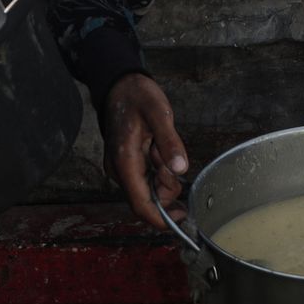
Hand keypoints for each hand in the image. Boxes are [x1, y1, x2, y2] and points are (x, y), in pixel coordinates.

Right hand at [102, 73, 187, 227]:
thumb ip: (169, 142)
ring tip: (160, 145)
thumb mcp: (158, 113)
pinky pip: (148, 177)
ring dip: (163, 174)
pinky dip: (158, 168)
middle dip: (167, 186)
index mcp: (125, 162)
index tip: (184, 220)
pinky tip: (157, 147)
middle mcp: (120, 171)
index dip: (162, 218)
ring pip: (150, 188)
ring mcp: (122, 168)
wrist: (119, 83)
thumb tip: (180, 169)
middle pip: (149, 198)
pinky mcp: (127, 165)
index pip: (141, 204)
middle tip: (170, 155)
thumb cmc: (136, 96)